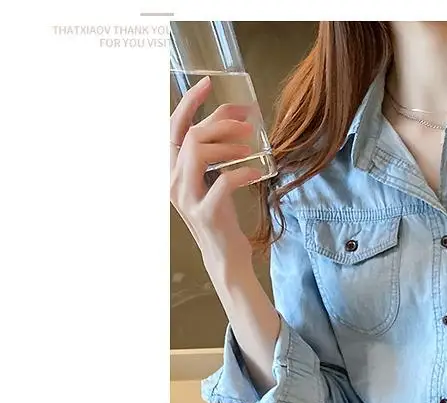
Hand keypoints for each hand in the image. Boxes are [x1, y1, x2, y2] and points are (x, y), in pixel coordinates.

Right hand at [170, 75, 261, 256]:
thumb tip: (234, 121)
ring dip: (229, 144)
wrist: (225, 257)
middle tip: (248, 124)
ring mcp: (187, 198)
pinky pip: (221, 182)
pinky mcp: (205, 213)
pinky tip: (255, 173)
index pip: (173, 127)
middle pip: (190, 135)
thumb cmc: (222, 216)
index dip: (189, 102)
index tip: (207, 84)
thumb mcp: (212, 181)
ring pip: (198, 152)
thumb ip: (213, 155)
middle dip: (221, 122)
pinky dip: (241, 173)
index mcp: (173, 170)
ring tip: (252, 148)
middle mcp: (174, 181)